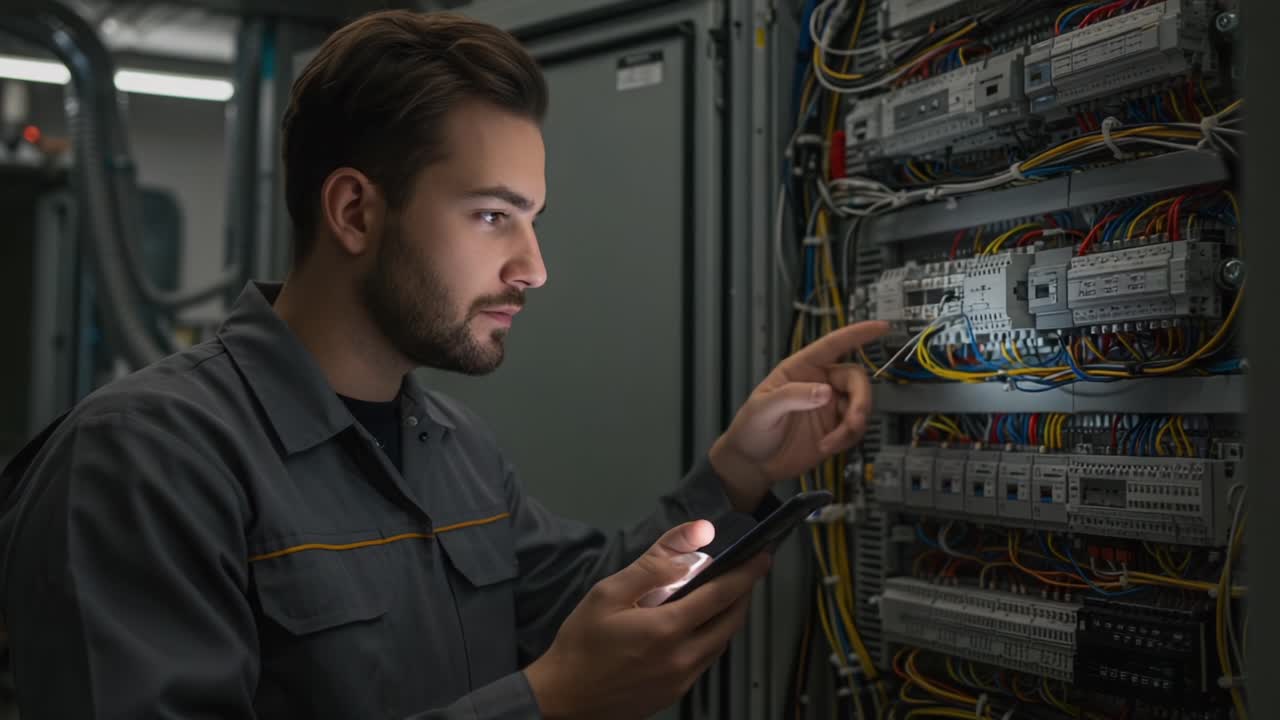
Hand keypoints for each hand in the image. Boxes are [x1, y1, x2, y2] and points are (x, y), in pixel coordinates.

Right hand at [524, 521, 770, 719]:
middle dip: (743, 594)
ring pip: (721, 643)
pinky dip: (711, 638)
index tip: (761, 558)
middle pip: (731, 621)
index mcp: (667, 629)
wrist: (563, 698)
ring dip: (728, 617)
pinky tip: (695, 626)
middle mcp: (682, 658)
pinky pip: (706, 661)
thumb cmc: (580, 645)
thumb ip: (655, 563)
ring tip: (720, 596)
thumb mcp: (609, 593)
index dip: (746, 573)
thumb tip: (695, 536)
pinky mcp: (675, 693)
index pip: (723, 594)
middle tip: (744, 574)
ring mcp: (681, 680)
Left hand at [709, 320, 889, 509]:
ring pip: (860, 404)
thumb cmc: (751, 429)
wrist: (754, 464)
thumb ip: (792, 397)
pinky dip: (848, 438)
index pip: (832, 345)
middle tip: (853, 421)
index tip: (881, 327)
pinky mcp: (835, 428)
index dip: (857, 334)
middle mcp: (819, 383)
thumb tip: (825, 392)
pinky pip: (855, 428)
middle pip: (855, 379)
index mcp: (800, 369)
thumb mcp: (763, 409)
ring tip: (833, 441)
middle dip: (861, 399)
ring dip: (854, 424)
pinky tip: (828, 446)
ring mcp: (829, 406)